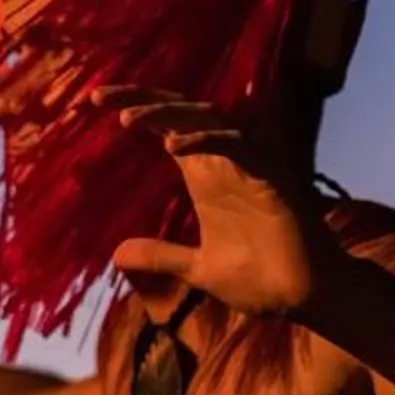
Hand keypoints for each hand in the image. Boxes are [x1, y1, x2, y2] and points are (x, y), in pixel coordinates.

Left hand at [101, 88, 334, 315]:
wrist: (302, 299)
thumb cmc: (258, 280)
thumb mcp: (196, 268)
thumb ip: (161, 255)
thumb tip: (118, 253)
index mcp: (206, 175)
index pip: (167, 125)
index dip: (134, 108)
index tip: (93, 102)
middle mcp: (224, 161)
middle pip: (181, 110)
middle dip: (140, 97)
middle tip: (98, 96)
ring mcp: (249, 164)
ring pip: (207, 117)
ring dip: (168, 114)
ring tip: (127, 119)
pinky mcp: (271, 175)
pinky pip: (236, 144)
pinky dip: (206, 139)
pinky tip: (174, 145)